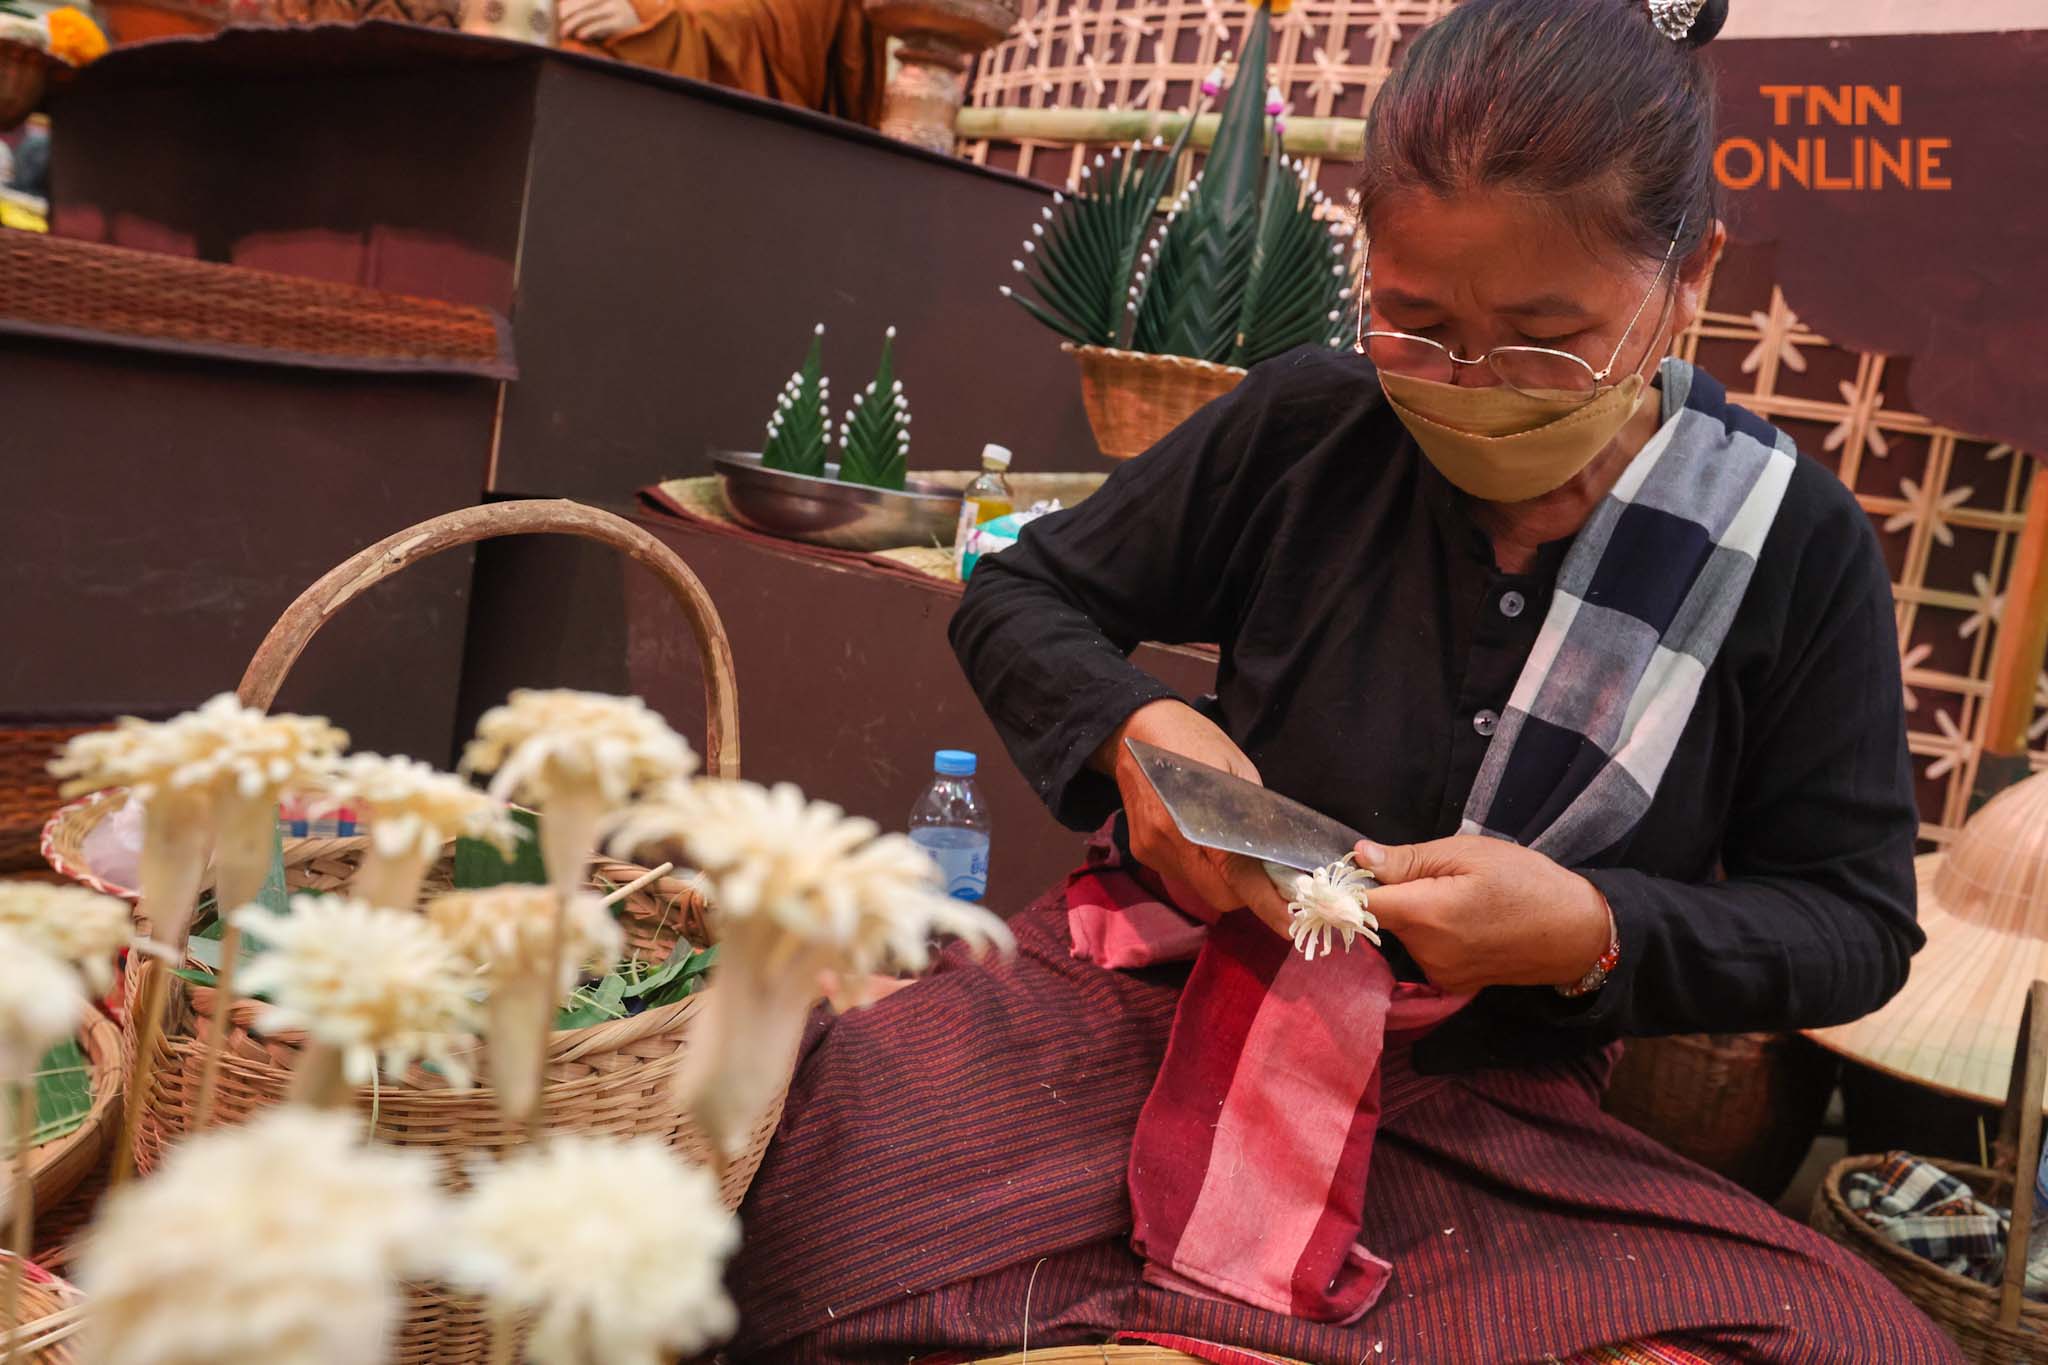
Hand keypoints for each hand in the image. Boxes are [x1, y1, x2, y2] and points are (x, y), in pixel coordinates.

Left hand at [559, 0, 637, 40]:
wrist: (642, 23)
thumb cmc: (616, 15)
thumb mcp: (603, 6)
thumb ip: (587, 7)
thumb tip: (563, 12)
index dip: (568, 3)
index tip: (556, 10)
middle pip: (583, 2)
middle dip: (567, 11)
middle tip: (556, 21)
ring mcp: (615, 8)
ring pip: (589, 14)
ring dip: (573, 23)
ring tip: (563, 31)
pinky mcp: (619, 23)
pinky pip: (600, 25)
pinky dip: (588, 30)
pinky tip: (579, 35)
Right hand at [1098, 700, 1293, 935]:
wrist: (1132, 731)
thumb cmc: (1192, 740)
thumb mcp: (1237, 767)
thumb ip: (1256, 813)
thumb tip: (1283, 852)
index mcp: (1193, 819)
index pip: (1236, 876)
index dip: (1266, 904)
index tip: (1291, 925)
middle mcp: (1168, 843)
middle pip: (1221, 896)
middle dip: (1249, 893)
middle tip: (1272, 875)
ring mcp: (1151, 851)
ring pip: (1202, 889)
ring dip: (1226, 881)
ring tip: (1237, 853)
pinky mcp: (1143, 852)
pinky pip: (1184, 875)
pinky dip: (1204, 868)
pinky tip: (1207, 843)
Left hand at [1355, 835, 1611, 994]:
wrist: (1575, 932)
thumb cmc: (1526, 882)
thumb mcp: (1468, 853)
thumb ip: (1408, 859)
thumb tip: (1360, 856)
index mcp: (1426, 914)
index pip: (1360, 906)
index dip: (1346, 887)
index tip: (1345, 872)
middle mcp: (1426, 952)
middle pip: (1382, 918)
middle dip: (1392, 893)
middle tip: (1432, 873)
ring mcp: (1439, 972)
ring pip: (1403, 934)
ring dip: (1415, 914)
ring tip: (1459, 896)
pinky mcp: (1451, 983)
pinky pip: (1424, 951)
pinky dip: (1432, 933)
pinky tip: (1465, 920)